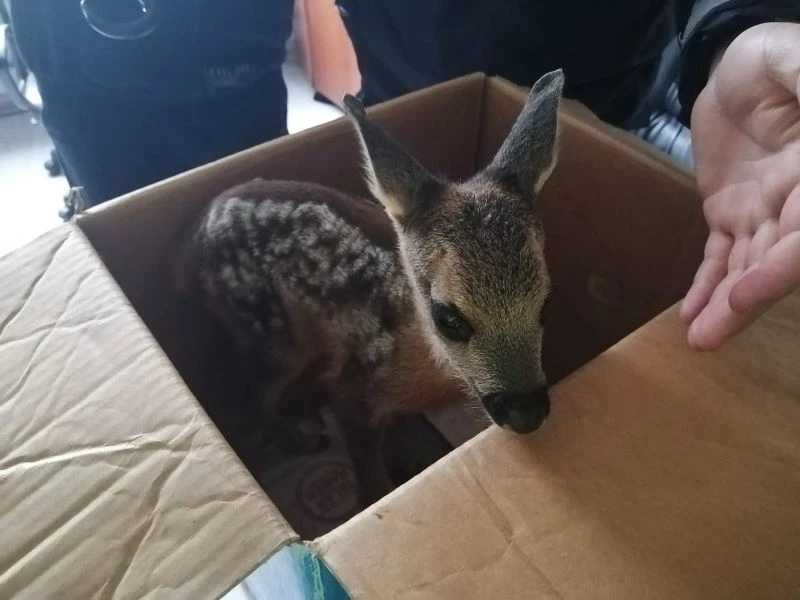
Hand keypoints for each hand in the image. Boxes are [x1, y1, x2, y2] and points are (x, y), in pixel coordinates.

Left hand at [681, 22, 799, 349]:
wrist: (739, 68)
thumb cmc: (776, 59)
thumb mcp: (796, 62)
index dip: (782, 266)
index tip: (745, 293)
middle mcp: (797, 201)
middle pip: (777, 259)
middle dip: (747, 300)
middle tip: (708, 338)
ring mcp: (765, 212)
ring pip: (747, 266)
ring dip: (723, 305)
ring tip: (698, 340)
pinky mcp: (731, 215)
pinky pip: (720, 255)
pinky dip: (705, 285)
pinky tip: (691, 314)